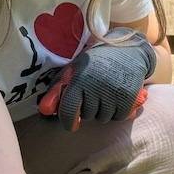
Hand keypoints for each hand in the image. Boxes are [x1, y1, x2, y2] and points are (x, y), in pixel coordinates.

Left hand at [37, 28, 155, 130]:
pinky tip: (117, 98)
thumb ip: (58, 89)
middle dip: (89, 109)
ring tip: (106, 94)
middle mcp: (96, 88)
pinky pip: (119, 117)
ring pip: (104, 118)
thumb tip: (44, 110)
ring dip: (103, 111)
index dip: (68, 121)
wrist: (128, 48)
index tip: (73, 124)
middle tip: (94, 95)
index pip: (69, 110)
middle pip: (88, 116)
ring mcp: (114, 93)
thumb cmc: (96, 60)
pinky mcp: (129, 97)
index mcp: (79, 80)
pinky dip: (118, 112)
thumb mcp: (74, 68)